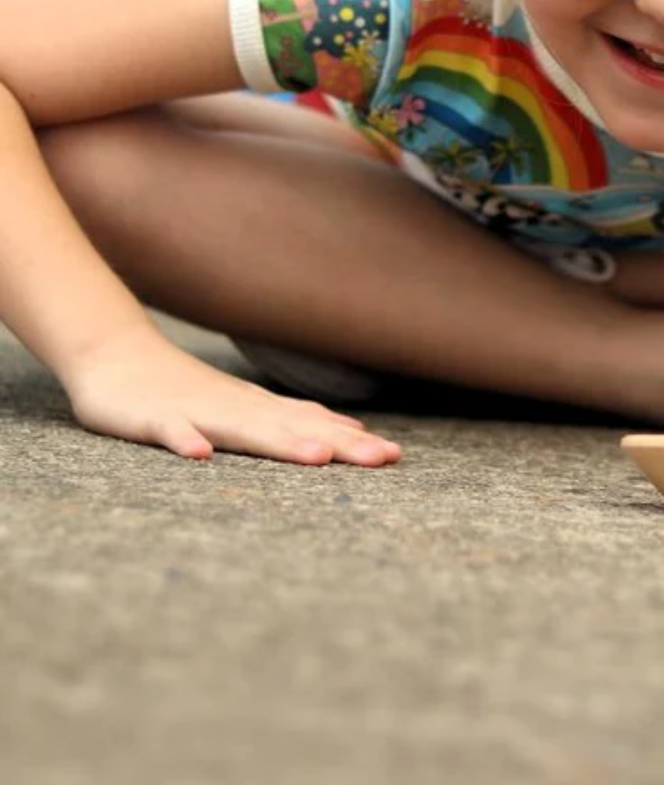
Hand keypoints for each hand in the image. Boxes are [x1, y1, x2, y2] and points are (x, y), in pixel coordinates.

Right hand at [61, 326, 401, 466]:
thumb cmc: (185, 390)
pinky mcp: (155, 417)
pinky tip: (201, 456)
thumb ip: (291, 420)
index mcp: (259, 410)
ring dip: (282, 442)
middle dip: (340, 444)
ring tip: (319, 457)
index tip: (395, 455)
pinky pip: (172, 430)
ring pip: (246, 428)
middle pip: (296, 428)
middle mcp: (238, 409)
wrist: (117, 355)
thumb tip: (348, 431)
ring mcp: (198, 411)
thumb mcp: (245, 408)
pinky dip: (186, 441)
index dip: (354, 441)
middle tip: (384, 457)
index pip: (315, 424)